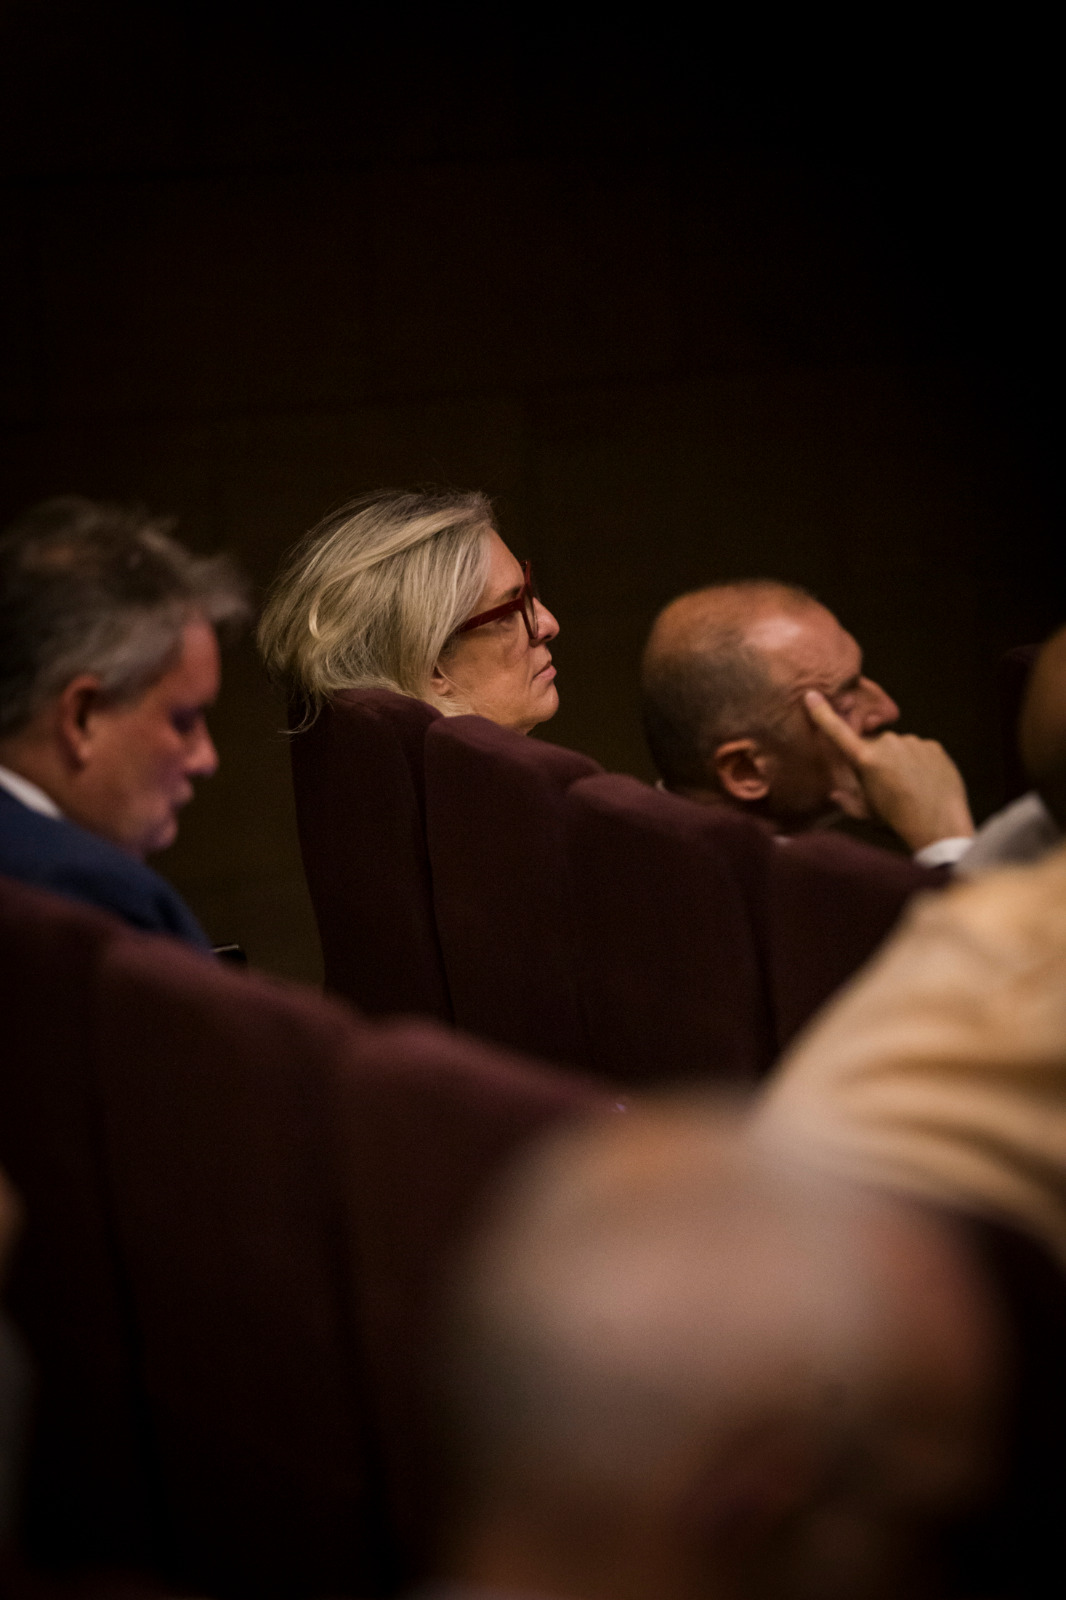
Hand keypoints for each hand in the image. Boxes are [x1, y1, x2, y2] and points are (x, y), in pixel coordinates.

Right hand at [803, 690, 974, 851]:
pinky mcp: (934, 746)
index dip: (822, 713)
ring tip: (910, 786)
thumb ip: (847, 801)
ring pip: (899, 748)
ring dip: (900, 761)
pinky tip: (926, 782)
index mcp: (865, 759)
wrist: (940, 825)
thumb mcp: (867, 813)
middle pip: (874, 745)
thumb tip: (835, 795)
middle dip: (875, 759)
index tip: (812, 695)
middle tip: (886, 784)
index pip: (838, 731)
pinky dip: (920, 763)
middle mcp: (888, 743)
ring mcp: (913, 742)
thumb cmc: (898, 821)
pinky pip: (920, 750)